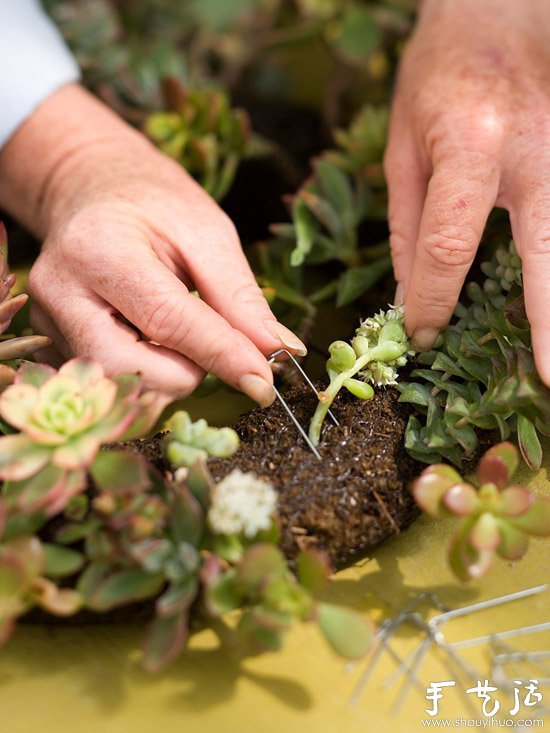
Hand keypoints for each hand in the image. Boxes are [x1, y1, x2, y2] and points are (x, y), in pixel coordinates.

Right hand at [0, 84, 305, 401]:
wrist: (93, 191)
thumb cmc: (153, 205)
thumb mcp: (207, 233)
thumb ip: (239, 297)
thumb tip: (278, 351)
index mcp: (98, 250)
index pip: (166, 321)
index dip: (220, 356)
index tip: (264, 383)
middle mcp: (60, 294)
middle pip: (130, 370)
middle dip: (187, 373)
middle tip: (214, 344)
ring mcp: (49, 324)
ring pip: (121, 384)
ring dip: (168, 374)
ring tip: (178, 329)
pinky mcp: (53, 344)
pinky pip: (110, 383)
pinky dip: (146, 372)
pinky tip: (148, 337)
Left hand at [384, 0, 549, 381]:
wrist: (499, 8)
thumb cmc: (438, 73)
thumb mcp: (402, 144)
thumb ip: (408, 221)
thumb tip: (411, 289)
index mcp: (471, 146)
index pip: (449, 247)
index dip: (433, 299)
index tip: (422, 333)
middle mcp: (533, 151)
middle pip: (548, 252)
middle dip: (549, 320)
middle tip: (549, 376)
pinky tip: (548, 298)